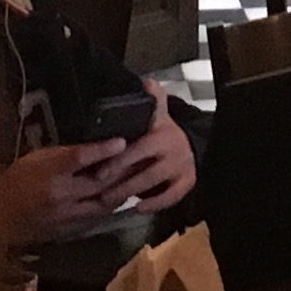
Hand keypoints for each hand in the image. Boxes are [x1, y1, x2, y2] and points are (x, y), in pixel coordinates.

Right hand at [0, 139, 159, 242]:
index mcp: (49, 173)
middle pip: (99, 183)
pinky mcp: (70, 230)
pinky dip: (112, 207)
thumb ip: (64, 154)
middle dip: (122, 171)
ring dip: (122, 191)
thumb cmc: (16, 179)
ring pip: (104, 203)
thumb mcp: (36, 158)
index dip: (102, 149)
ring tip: (139, 177)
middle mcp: (61, 195)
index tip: (122, 140)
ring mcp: (67, 215)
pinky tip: (124, 198)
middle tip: (141, 158)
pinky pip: (98, 218)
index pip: (78, 158)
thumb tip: (92, 146)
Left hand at [83, 109, 198, 216]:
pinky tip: (137, 208)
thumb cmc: (163, 131)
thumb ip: (152, 100)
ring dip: (131, 193)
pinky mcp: (188, 182)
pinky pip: (171, 197)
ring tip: (110, 201)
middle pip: (144, 170)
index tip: (99, 171)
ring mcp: (182, 167)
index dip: (119, 161)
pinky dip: (155, 204)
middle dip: (120, 182)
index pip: (138, 148)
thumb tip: (147, 82)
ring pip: (153, 184)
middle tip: (99, 191)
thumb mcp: (157, 113)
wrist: (191, 143)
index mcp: (162, 132)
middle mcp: (174, 149)